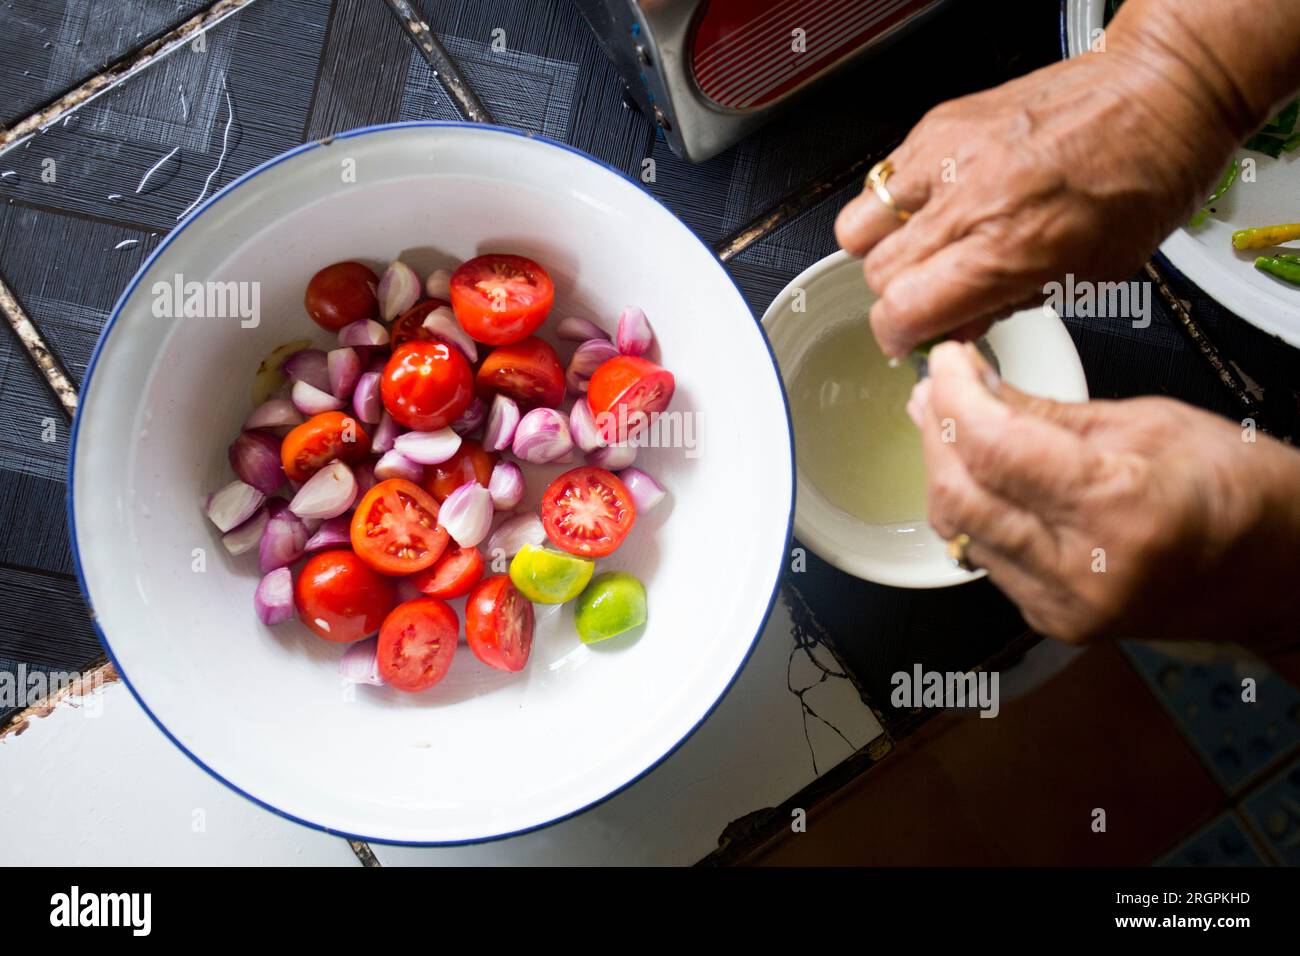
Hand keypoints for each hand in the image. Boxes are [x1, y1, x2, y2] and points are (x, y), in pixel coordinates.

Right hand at [834, 50, 1239, 356]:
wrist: (1157, 94)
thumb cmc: (1140, 180)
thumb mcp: (1087, 277)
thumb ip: (1006, 306)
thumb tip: (953, 326)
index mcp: (1008, 248)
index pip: (903, 309)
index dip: (899, 335)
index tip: (911, 336)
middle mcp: (968, 201)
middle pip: (879, 275)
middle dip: (898, 297)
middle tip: (930, 295)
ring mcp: (945, 158)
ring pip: (859, 228)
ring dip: (883, 251)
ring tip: (920, 251)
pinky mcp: (937, 126)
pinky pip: (883, 181)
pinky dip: (898, 205)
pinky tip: (937, 206)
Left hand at [909, 343, 1299, 644]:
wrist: (1280, 573)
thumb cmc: (1235, 484)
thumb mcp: (1146, 421)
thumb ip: (1044, 413)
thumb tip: (971, 383)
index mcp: (1118, 508)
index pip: (996, 450)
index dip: (954, 398)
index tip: (944, 361)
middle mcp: (1082, 570)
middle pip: (961, 497)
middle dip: (937, 434)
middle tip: (935, 387)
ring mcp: (1063, 605)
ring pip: (961, 531)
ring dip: (944, 471)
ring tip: (945, 421)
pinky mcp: (1052, 620)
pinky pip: (985, 556)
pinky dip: (973, 508)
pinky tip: (978, 472)